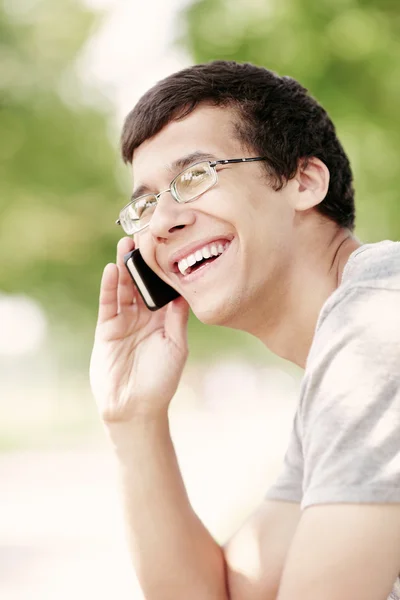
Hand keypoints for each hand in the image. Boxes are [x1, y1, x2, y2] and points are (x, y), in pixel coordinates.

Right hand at [89, 237, 189, 423]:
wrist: (136, 407)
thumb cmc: (161, 380)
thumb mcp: (176, 346)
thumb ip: (177, 319)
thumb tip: (183, 291)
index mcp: (163, 319)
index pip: (162, 288)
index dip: (163, 269)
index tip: (167, 246)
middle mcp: (143, 317)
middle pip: (141, 283)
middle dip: (142, 262)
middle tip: (144, 236)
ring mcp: (124, 321)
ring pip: (124, 289)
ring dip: (124, 268)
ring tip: (126, 245)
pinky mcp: (106, 329)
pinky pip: (108, 304)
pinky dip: (109, 287)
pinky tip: (111, 270)